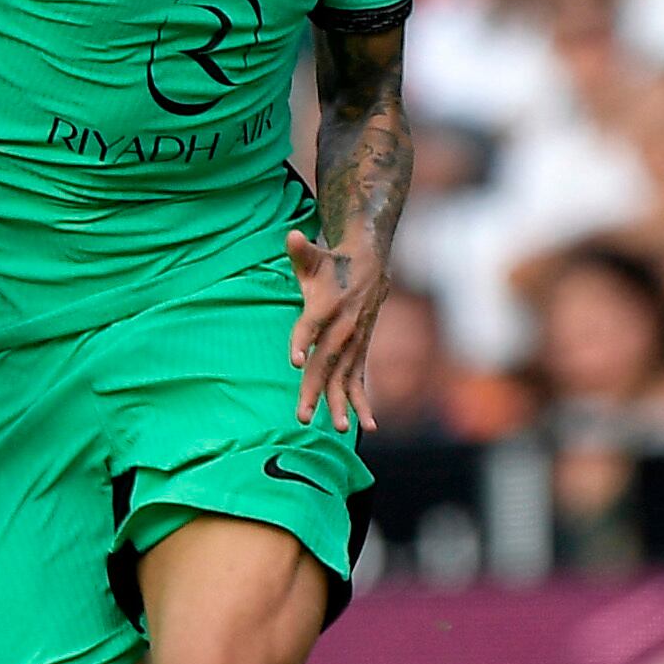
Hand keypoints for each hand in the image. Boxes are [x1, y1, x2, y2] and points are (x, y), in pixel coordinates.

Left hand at [286, 227, 389, 429]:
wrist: (372, 265)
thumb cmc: (333, 262)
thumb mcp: (316, 255)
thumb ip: (301, 250)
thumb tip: (291, 235)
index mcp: (329, 304)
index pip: (312, 325)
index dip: (304, 341)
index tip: (296, 361)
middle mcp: (345, 327)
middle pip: (327, 361)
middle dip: (315, 389)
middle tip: (302, 415)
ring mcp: (355, 342)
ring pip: (345, 377)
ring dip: (341, 403)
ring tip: (336, 428)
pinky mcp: (360, 351)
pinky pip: (360, 380)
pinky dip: (364, 402)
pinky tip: (368, 427)